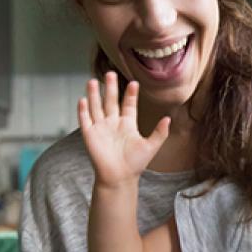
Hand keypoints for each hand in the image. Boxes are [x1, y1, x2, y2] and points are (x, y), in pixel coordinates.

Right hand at [78, 72, 170, 187]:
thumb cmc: (135, 164)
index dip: (131, 94)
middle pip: (110, 101)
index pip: (129, 105)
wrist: (119, 178)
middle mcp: (113, 123)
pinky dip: (83, 110)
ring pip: (96, 107)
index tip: (134, 83)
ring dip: (94, 94)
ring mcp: (100, 128)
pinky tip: (83, 99)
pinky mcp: (90, 135)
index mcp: (128, 124)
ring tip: (93, 81)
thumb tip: (168, 119)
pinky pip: (85, 120)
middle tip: (111, 73)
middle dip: (110, 87)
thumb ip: (160, 133)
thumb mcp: (151, 147)